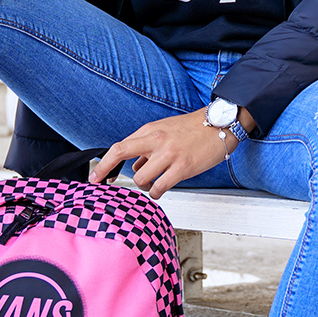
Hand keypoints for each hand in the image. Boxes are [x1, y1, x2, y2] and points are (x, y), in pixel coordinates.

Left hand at [88, 108, 236, 199]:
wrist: (221, 123)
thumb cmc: (193, 129)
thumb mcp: (165, 131)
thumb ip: (147, 147)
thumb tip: (134, 167)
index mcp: (150, 131)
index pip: (119, 147)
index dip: (104, 163)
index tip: (96, 176)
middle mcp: (156, 140)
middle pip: (120, 153)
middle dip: (106, 170)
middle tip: (103, 183)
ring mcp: (169, 154)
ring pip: (140, 177)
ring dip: (143, 185)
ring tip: (153, 183)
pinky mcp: (183, 168)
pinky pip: (159, 187)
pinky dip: (156, 192)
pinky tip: (161, 189)